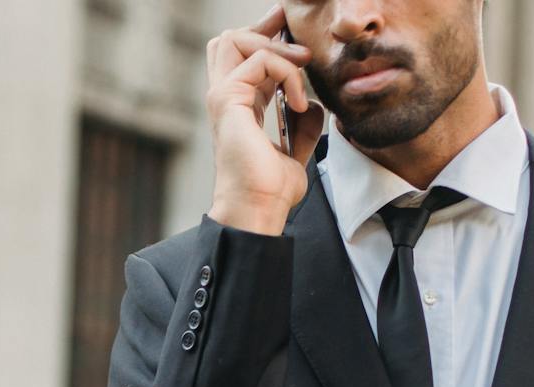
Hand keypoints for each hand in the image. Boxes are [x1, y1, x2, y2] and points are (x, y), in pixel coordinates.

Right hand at [204, 4, 324, 234]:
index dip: (269, 40)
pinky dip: (286, 72)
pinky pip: (260, 61)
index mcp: (238, 106)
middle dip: (265, 30)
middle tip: (299, 47)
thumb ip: (302, 124)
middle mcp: (225, 98)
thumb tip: (311, 105)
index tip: (299, 46)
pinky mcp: (227, 99)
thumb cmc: (271, 190)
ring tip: (300, 68)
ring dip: (275, 46)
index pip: (243, 56)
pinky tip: (295, 100)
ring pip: (235, 38)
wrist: (258, 209)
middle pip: (230, 38)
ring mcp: (222, 96)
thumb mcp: (295, 149)